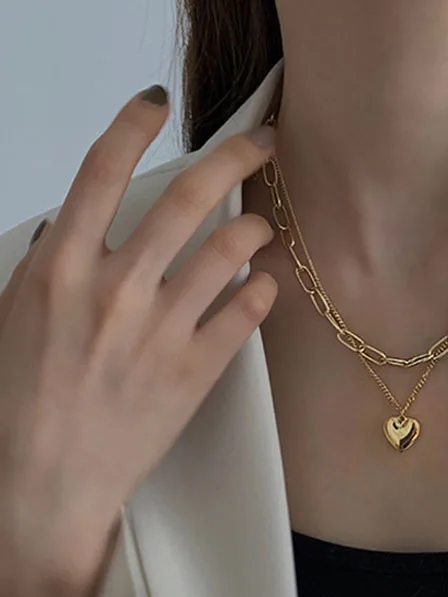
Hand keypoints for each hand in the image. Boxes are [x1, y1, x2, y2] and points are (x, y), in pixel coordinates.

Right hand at [0, 85, 277, 596]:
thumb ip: (57, 262)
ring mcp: (159, 331)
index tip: (159, 103)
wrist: (45, 481)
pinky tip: (264, 285)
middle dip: (235, 157)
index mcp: (60, 269)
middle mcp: (114, 290)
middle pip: (187, 199)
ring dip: (256, 227)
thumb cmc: (24, 400)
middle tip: (264, 142)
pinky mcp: (194, 372)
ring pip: (229, 252)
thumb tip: (84, 222)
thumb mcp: (21, 314)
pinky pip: (245, 312)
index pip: (101, 171)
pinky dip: (262, 290)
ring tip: (264, 225)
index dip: (134, 125)